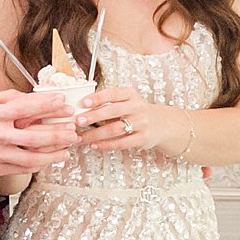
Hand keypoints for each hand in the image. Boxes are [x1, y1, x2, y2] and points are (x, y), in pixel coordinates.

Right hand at [0, 86, 78, 179]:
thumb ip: (6, 97)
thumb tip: (29, 96)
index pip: (26, 108)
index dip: (47, 105)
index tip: (63, 103)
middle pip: (35, 135)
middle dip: (59, 132)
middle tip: (73, 128)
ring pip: (33, 156)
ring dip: (55, 153)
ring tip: (69, 148)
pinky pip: (24, 168)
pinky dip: (41, 164)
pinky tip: (51, 159)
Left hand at [73, 85, 189, 157]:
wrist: (161, 124)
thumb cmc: (137, 112)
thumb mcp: (127, 102)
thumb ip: (109, 104)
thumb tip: (82, 110)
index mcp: (131, 95)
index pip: (113, 93)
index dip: (97, 97)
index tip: (83, 102)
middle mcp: (137, 107)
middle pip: (112, 111)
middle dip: (93, 116)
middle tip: (78, 121)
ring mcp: (141, 123)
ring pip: (114, 129)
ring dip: (95, 134)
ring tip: (81, 138)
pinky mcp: (142, 138)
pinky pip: (121, 143)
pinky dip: (106, 145)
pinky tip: (95, 145)